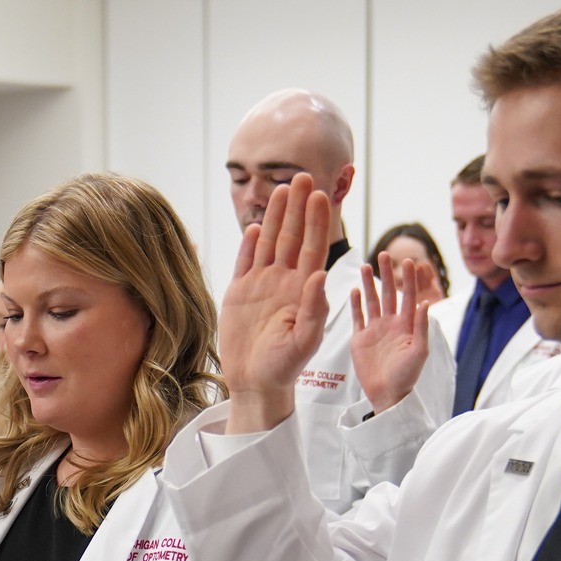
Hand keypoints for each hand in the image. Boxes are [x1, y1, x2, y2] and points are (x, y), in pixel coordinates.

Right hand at [219, 175, 333, 434]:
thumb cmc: (284, 368)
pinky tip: (254, 225)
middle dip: (299, 207)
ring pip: (270, 243)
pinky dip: (249, 245)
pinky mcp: (239, 294)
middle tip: (305, 176)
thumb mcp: (304, 342)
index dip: (317, 221)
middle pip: (293, 237)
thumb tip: (319, 276)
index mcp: (303, 291)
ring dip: (276, 217)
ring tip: (283, 189)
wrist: (255, 383)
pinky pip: (245, 263)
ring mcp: (261, 286)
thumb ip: (313, 310)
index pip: (313, 248)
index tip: (322, 195)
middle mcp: (284, 282)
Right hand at [351, 251, 434, 413]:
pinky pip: (358, 317)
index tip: (407, 261)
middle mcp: (391, 324)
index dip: (408, 279)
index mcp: (407, 325)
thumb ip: (421, 326)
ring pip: (372, 301)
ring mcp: (375, 330)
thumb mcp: (420, 351)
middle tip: (384, 254)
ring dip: (369, 283)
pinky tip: (355, 289)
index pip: (408, 296)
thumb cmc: (407, 375)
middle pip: (388, 293)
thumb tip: (426, 302)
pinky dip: (356, 303)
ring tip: (366, 266)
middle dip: (387, 274)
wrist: (387, 394)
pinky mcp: (360, 339)